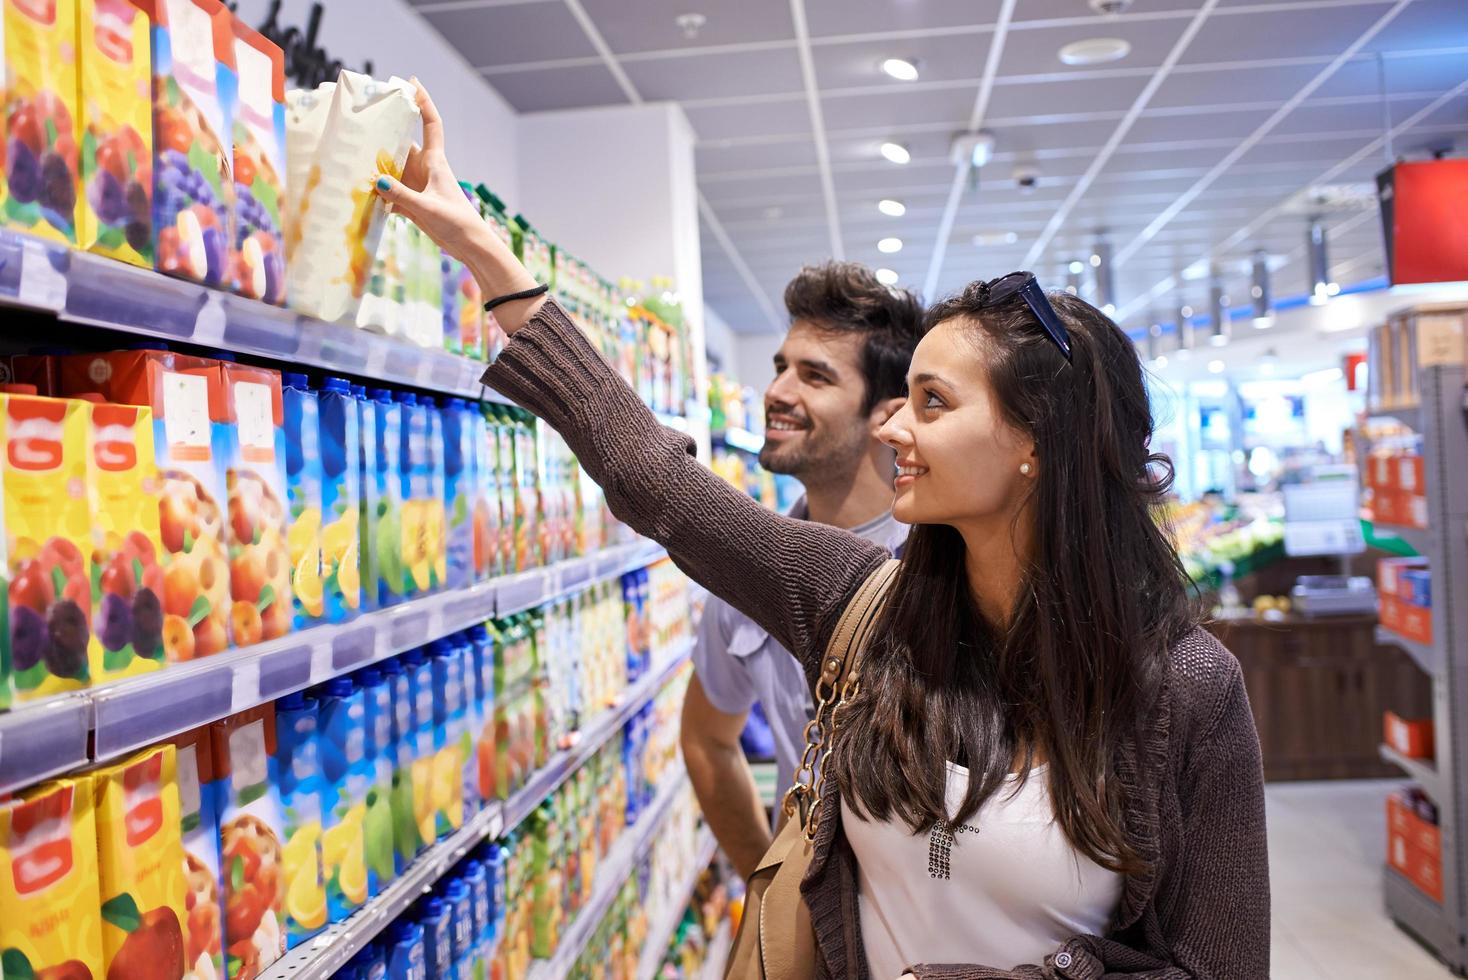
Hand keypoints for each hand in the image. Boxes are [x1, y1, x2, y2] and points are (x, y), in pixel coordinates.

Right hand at [373, 79, 493, 263]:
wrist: (470, 246)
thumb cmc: (457, 223)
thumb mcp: (427, 208)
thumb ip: (402, 196)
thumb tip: (376, 182)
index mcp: (435, 162)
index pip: (430, 124)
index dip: (423, 102)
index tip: (412, 82)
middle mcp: (424, 169)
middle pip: (401, 144)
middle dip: (383, 133)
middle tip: (360, 121)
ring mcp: (417, 186)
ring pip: (391, 168)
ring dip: (375, 165)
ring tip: (350, 156)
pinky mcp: (412, 203)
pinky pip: (390, 192)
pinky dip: (377, 193)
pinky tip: (359, 194)